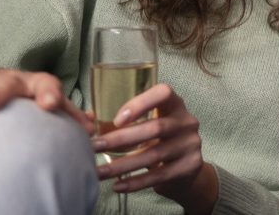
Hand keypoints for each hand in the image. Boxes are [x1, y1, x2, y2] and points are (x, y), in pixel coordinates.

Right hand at [0, 69, 92, 132]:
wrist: (2, 85)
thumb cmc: (31, 99)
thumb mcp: (50, 102)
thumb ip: (69, 115)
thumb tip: (92, 127)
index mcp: (36, 83)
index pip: (46, 84)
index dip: (49, 93)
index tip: (49, 104)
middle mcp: (10, 80)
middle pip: (6, 84)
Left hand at [93, 83, 218, 213]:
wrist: (187, 170)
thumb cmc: (159, 142)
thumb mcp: (150, 125)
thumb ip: (127, 122)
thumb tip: (87, 123)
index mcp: (175, 105)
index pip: (164, 93)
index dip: (141, 103)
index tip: (117, 119)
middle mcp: (186, 122)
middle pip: (155, 128)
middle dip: (120, 139)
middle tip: (94, 147)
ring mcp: (191, 144)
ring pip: (154, 155)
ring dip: (122, 165)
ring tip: (99, 172)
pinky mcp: (190, 166)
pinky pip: (158, 175)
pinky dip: (135, 182)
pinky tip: (118, 186)